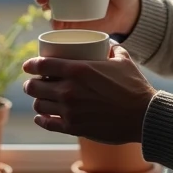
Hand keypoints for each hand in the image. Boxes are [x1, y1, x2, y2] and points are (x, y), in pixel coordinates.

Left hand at [21, 44, 155, 142]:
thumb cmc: (134, 86)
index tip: (28, 66)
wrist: (143, 116)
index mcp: (77, 70)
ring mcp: (69, 111)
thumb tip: (109, 44)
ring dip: (37, 101)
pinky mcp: (74, 128)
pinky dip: (41, 119)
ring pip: (39, 105)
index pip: (42, 65)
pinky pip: (48, 124)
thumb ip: (112, 49)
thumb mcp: (122, 60)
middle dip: (31, 84)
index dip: (31, 64)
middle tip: (34, 83)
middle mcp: (68, 90)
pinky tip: (41, 117)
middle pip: (35, 86)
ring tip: (40, 99)